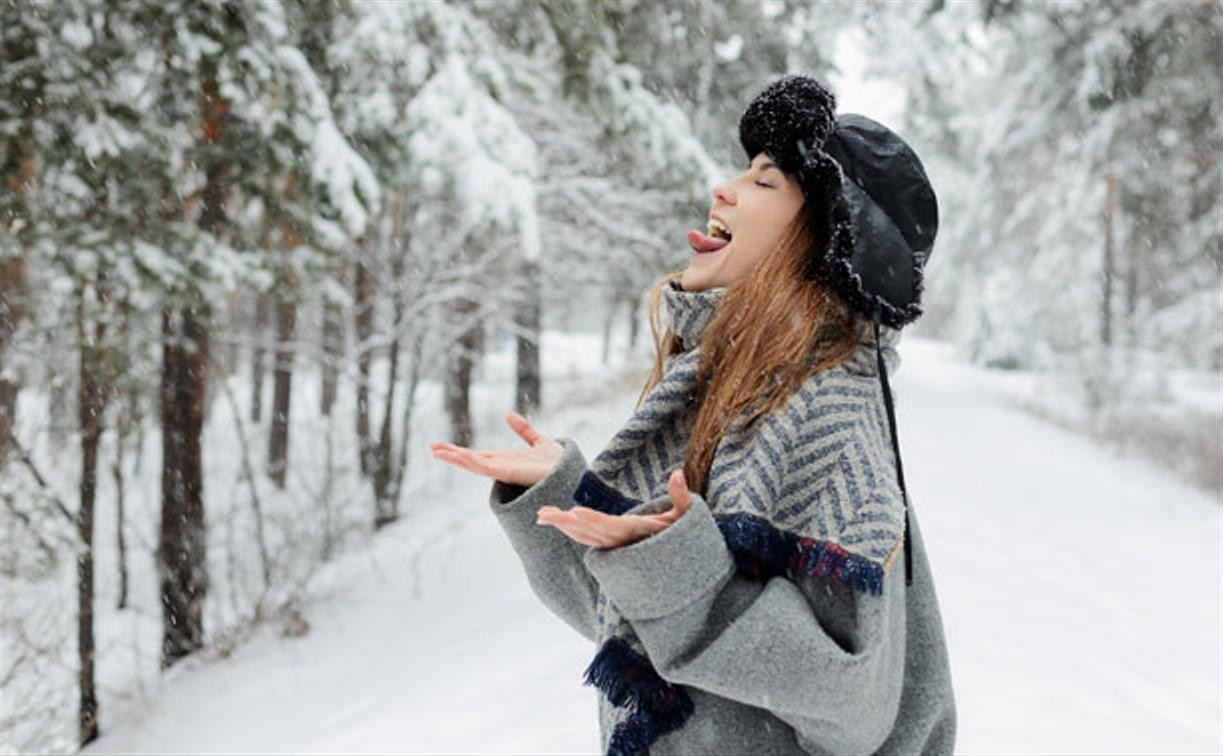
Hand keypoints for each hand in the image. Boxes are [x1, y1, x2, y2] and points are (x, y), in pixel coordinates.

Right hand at [429, 410, 563, 486]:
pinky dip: (473, 462)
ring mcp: (505, 471)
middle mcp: (502, 467)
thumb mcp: (538, 441)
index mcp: (505, 460)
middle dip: (452, 455)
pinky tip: (461, 456)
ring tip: (437, 451)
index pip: (477, 455)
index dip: (459, 451)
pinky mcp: (511, 474)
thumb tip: (508, 414)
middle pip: (471, 460)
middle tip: (432, 448)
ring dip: (456, 458)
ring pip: (475, 464)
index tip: (440, 446)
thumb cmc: (559, 465)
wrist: (572, 475)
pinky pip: (488, 468)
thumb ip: (524, 430)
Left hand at [537, 468, 693, 548]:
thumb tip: (677, 474)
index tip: (575, 513)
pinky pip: (586, 539)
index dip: (593, 520)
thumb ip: (682, 496)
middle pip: (589, 532)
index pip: (611, 526)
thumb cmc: (683, 534)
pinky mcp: (609, 545)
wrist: (680, 562)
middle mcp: (621, 541)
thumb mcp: (687, 515)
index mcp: (635, 532)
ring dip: (562, 526)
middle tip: (543, 514)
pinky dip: (569, 531)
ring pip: (583, 537)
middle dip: (566, 523)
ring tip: (541, 515)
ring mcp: (613, 545)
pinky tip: (554, 521)